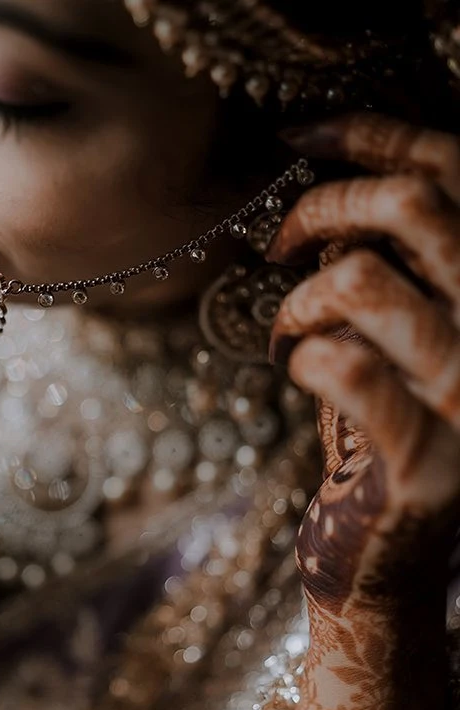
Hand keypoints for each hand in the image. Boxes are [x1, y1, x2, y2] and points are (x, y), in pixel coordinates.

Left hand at [269, 112, 459, 709]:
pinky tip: (297, 371)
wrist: (383, 561)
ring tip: (286, 330)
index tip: (301, 139)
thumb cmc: (377, 441)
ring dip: (300, 298)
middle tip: (276, 245)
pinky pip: (341, 364)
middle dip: (323, 209)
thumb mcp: (387, 342)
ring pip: (364, 280)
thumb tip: (324, 207)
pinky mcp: (426, 458)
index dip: (375, 138)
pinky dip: (299, 355)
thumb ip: (377, 274)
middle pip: (415, 209)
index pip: (454, 175)